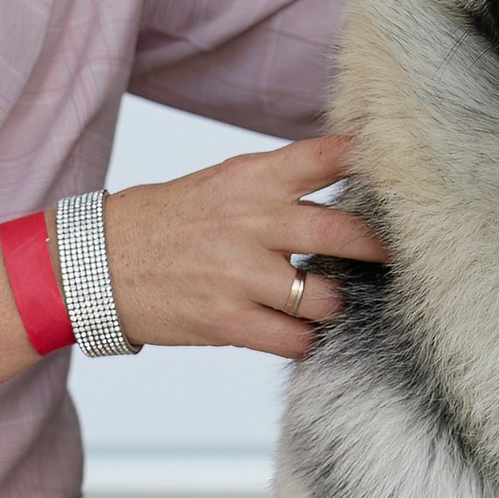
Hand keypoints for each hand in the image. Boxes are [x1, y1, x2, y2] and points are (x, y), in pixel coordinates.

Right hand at [100, 136, 387, 358]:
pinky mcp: (228, 321)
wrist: (95, 264)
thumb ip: (276, 184)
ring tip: (324, 301)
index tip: (403, 171)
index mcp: (249, 178)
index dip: (371, 162)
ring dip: (333, 303)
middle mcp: (251, 222)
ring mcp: (240, 275)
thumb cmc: (163, 223)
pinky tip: (294, 329)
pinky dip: (303, 339)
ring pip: (327, 297)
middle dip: (378, 248)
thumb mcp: (218, 184)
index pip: (327, 157)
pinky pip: (295, 339)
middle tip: (392, 255)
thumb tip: (344, 180)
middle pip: (344, 233)